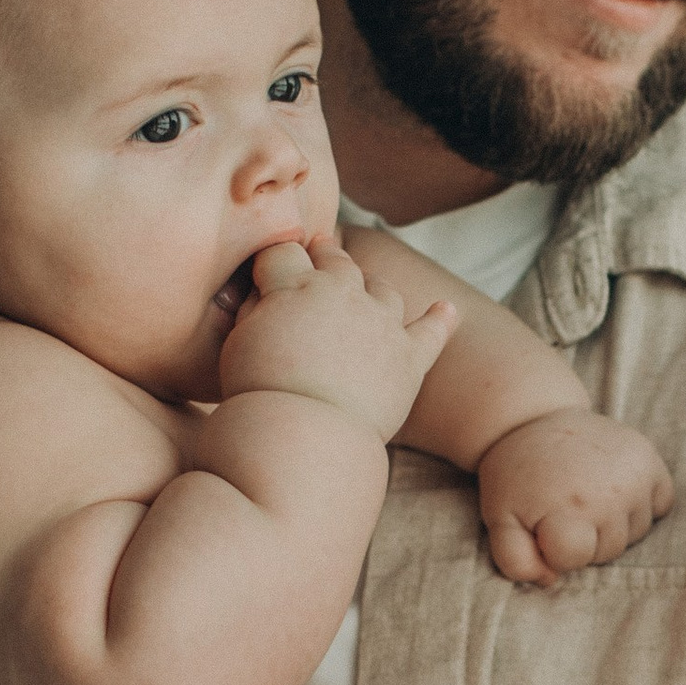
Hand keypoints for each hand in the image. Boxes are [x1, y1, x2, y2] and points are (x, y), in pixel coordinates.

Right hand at [218, 238, 455, 442]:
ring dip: (371, 287)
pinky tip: (446, 310)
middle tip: (321, 250)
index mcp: (297, 285)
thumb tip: (264, 289)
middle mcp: (346, 294)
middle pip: (337, 261)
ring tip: (365, 291)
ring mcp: (382, 324)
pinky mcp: (409, 357)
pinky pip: (431, 332)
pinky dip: (438, 320)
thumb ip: (254, 308)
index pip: (284, 253)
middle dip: (326, 255)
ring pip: (382, 290)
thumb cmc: (259, 392)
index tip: (270, 266)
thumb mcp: (239, 342)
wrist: (306, 434)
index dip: (275, 258)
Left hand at [477, 411, 673, 587]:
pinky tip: (615, 488)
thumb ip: (516, 561)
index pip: (574, 559)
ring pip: (636, 533)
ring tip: (587, 496)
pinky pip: (662, 504)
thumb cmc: (517, 476)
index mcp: (568, 510)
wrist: (535, 418)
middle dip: (585, 539)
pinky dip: (643, 503)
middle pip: (608, 551)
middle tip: (564, 508)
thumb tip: (551, 579)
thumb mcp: (498, 519)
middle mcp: (609, 495)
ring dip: (613, 524)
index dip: (554, 549)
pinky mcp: (650, 461)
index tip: (541, 525)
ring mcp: (634, 477)